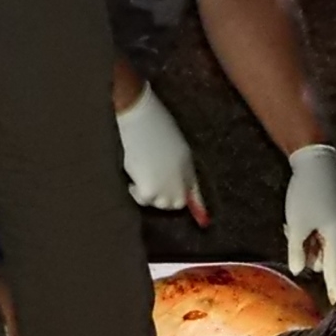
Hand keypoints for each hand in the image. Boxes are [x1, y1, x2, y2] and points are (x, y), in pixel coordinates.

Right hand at [116, 83, 208, 225]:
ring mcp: (168, 184)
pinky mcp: (150, 190)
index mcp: (188, 163)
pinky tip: (132, 178)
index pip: (195, 191)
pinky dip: (136, 192)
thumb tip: (169, 179)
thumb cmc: (151, 123)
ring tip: (141, 176)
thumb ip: (176, 164)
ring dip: (151, 194)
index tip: (203, 220)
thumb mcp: (172, 144)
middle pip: (177, 202)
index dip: (198, 206)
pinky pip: (144, 199)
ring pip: (160, 203)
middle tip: (151, 186)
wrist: (138, 115)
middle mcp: (182, 177)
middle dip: (166, 198)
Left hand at [284, 144, 335, 302]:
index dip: (334, 286)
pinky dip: (309, 230)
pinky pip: (321, 232)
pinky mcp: (335, 214)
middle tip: (292, 233)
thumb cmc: (306, 194)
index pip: (334, 268)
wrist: (317, 161)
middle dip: (307, 252)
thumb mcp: (297, 225)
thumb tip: (298, 271)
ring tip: (293, 222)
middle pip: (323, 256)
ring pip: (320, 243)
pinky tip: (299, 216)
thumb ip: (297, 251)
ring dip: (306, 240)